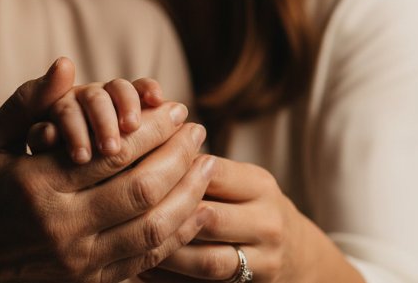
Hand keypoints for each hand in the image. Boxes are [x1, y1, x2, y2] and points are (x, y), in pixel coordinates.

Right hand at [0, 58, 215, 282]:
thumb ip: (28, 103)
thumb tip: (66, 65)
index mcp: (36, 185)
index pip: (112, 152)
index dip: (152, 128)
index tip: (175, 108)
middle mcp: (60, 227)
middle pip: (141, 189)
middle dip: (179, 155)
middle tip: (198, 130)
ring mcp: (78, 261)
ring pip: (153, 228)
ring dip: (189, 193)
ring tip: (207, 164)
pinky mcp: (89, 282)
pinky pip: (148, 259)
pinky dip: (178, 232)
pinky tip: (195, 207)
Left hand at [139, 157, 304, 282]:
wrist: (296, 254)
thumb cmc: (249, 207)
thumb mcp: (239, 182)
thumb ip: (202, 168)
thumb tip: (142, 148)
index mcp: (259, 185)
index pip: (210, 173)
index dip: (168, 172)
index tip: (129, 170)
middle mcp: (267, 222)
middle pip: (207, 218)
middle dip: (162, 214)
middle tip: (120, 208)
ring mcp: (263, 260)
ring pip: (205, 260)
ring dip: (162, 253)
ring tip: (125, 242)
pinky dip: (168, 279)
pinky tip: (140, 266)